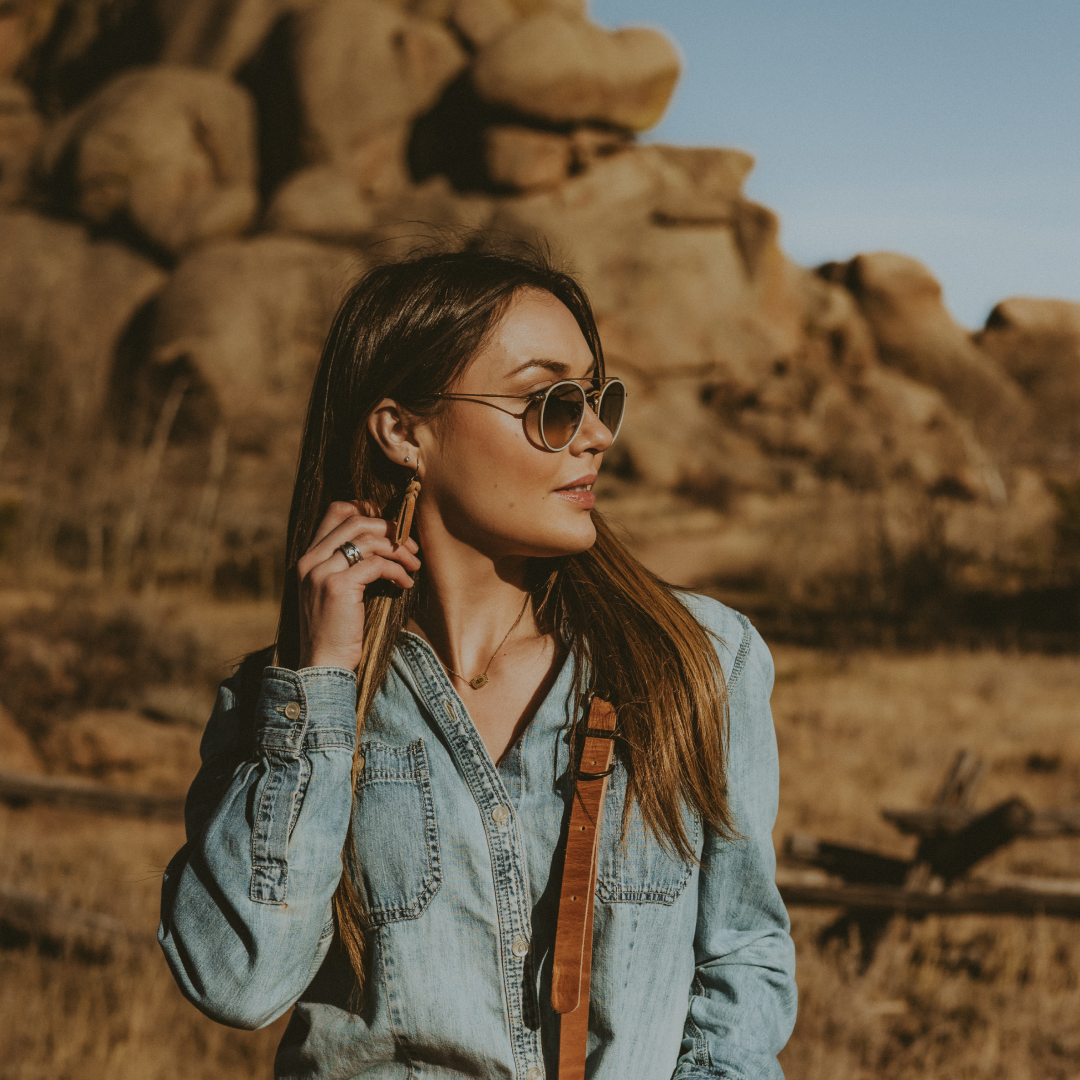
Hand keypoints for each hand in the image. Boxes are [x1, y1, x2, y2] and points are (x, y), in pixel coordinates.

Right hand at [296, 500, 420, 669]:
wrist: (322, 664)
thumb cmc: (336, 631)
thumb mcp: (334, 591)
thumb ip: (347, 565)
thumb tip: (381, 542)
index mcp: (307, 558)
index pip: (335, 512)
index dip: (366, 510)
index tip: (391, 526)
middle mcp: (310, 560)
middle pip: (356, 521)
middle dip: (390, 529)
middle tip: (411, 547)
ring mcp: (321, 572)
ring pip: (368, 540)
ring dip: (398, 551)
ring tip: (414, 565)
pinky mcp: (338, 586)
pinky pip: (377, 565)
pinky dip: (397, 571)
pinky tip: (405, 584)